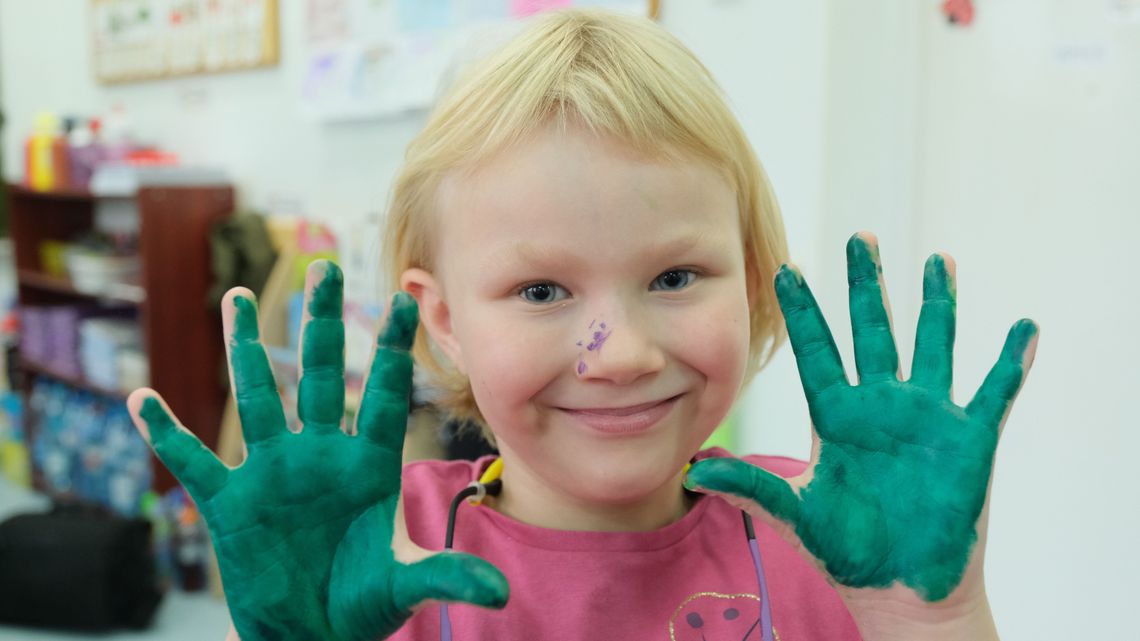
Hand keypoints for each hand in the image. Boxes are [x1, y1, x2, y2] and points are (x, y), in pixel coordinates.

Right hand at [128, 261, 507, 640]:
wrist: (315, 634)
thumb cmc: (365, 604)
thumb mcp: (405, 584)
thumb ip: (446, 576)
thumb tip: (500, 592)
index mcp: (367, 465)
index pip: (381, 395)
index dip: (390, 349)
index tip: (403, 298)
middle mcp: (319, 456)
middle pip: (318, 375)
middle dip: (321, 323)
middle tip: (325, 266)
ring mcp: (272, 474)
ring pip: (256, 399)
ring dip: (244, 350)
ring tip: (238, 297)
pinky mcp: (230, 504)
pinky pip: (193, 463)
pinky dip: (166, 436)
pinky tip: (143, 401)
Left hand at [685, 233, 1037, 638]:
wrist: (898, 589)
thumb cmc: (846, 551)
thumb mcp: (795, 514)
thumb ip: (750, 487)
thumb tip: (693, 472)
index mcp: (836, 417)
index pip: (816, 351)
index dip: (803, 312)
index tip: (785, 269)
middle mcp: (880, 406)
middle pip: (873, 332)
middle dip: (867, 285)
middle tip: (859, 238)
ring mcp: (926, 419)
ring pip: (933, 346)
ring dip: (937, 305)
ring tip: (939, 261)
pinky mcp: (968, 440)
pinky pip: (993, 392)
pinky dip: (1010, 362)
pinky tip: (1024, 329)